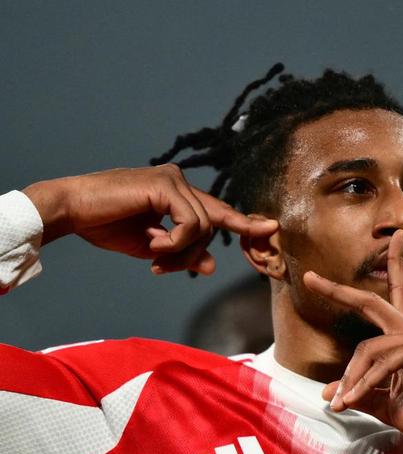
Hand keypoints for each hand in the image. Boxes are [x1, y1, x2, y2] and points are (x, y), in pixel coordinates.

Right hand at [23, 165, 277, 274]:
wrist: (74, 211)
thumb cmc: (107, 226)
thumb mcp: (154, 248)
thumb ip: (184, 253)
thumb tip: (212, 266)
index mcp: (178, 193)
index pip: (218, 211)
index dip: (244, 222)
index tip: (269, 229)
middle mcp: (180, 181)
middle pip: (212, 226)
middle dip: (192, 255)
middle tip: (162, 267)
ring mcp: (174, 179)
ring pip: (204, 228)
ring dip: (181, 251)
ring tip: (154, 255)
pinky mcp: (166, 184)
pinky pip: (191, 224)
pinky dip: (176, 242)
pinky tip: (154, 244)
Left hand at [303, 230, 402, 453]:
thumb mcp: (387, 406)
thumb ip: (360, 395)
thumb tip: (326, 393)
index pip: (379, 308)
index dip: (352, 292)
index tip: (320, 279)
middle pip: (371, 302)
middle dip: (339, 290)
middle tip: (309, 278)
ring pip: (368, 348)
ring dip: (350, 378)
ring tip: (340, 403)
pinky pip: (383, 364)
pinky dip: (364, 383)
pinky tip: (352, 400)